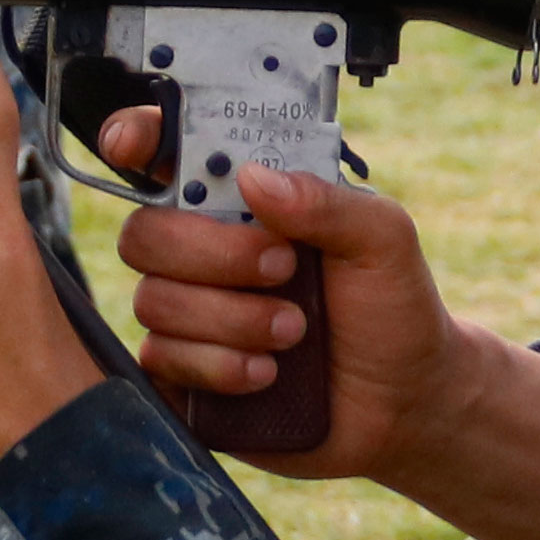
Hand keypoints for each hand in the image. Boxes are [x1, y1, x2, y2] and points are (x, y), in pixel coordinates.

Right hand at [94, 103, 459, 486]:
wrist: (404, 403)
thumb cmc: (392, 310)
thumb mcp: (383, 241)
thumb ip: (327, 202)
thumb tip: (254, 178)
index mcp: (247, 203)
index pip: (169, 156)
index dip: (137, 137)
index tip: (134, 144)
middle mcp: (206, 252)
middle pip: (146, 233)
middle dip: (214, 255)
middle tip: (285, 270)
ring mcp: (190, 315)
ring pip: (153, 301)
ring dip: (232, 319)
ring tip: (294, 332)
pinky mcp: (186, 375)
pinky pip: (160, 360)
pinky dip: (218, 365)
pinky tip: (267, 374)